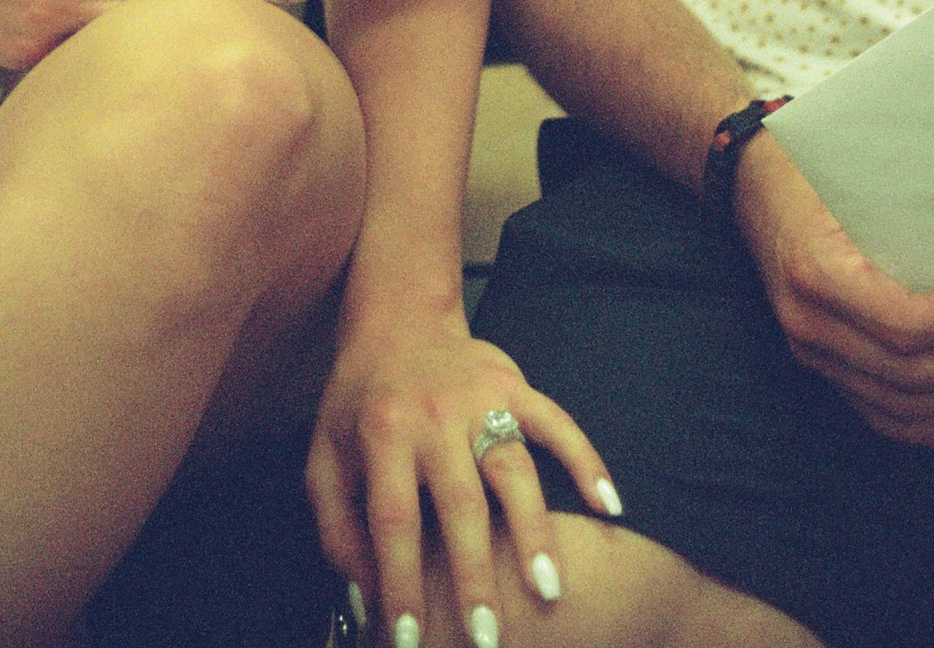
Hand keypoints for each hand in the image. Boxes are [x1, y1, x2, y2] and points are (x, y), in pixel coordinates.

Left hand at [306, 307, 616, 642]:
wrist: (397, 318)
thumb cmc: (358, 404)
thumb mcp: (324, 460)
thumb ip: (337, 530)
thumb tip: (366, 600)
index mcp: (381, 432)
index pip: (392, 520)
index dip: (401, 583)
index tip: (411, 640)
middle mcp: (433, 414)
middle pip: (460, 503)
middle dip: (475, 576)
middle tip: (488, 637)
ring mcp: (479, 396)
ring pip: (514, 467)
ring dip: (533, 532)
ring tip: (548, 590)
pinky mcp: (515, 383)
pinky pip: (557, 423)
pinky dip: (586, 461)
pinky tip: (609, 506)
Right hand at [736, 133, 933, 445]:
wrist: (749, 184)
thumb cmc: (806, 170)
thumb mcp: (852, 178)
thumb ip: (907, 209)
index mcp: (817, 272)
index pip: (902, 326)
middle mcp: (809, 324)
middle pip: (907, 375)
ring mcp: (810, 352)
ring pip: (899, 406)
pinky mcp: (818, 365)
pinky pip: (879, 415)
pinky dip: (931, 423)